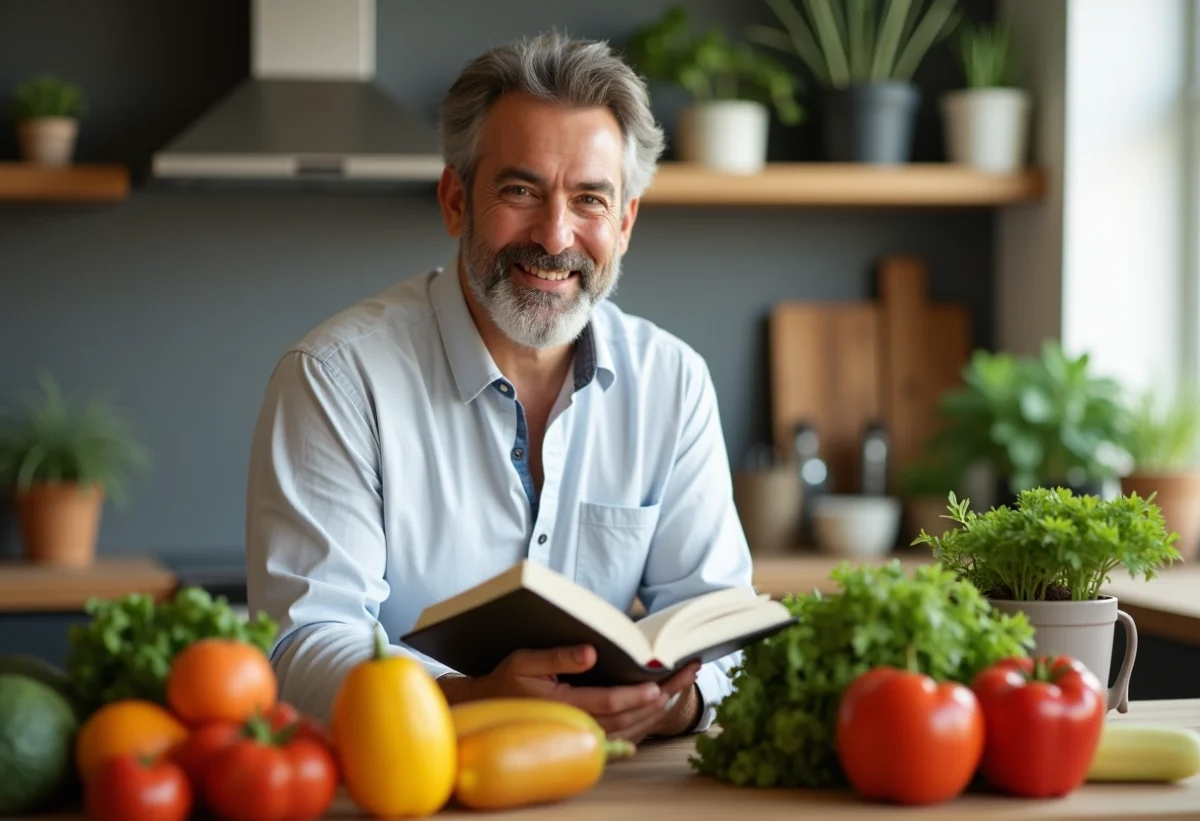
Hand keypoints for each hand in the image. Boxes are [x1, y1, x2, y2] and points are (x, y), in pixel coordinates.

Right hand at [438, 645, 701, 742]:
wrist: (490, 705)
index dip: (636, 694)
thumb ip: (558, 657)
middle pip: (628, 717)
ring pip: (629, 728)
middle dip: (660, 697)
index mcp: (564, 704)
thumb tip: (590, 653)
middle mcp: (576, 723)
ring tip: (682, 682)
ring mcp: (581, 731)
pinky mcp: (584, 733)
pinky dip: (645, 720)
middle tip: (687, 674)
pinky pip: (622, 732)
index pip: (609, 702)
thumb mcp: (526, 660)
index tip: (659, 684)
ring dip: (658, 709)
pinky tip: (661, 702)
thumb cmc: (507, 678)